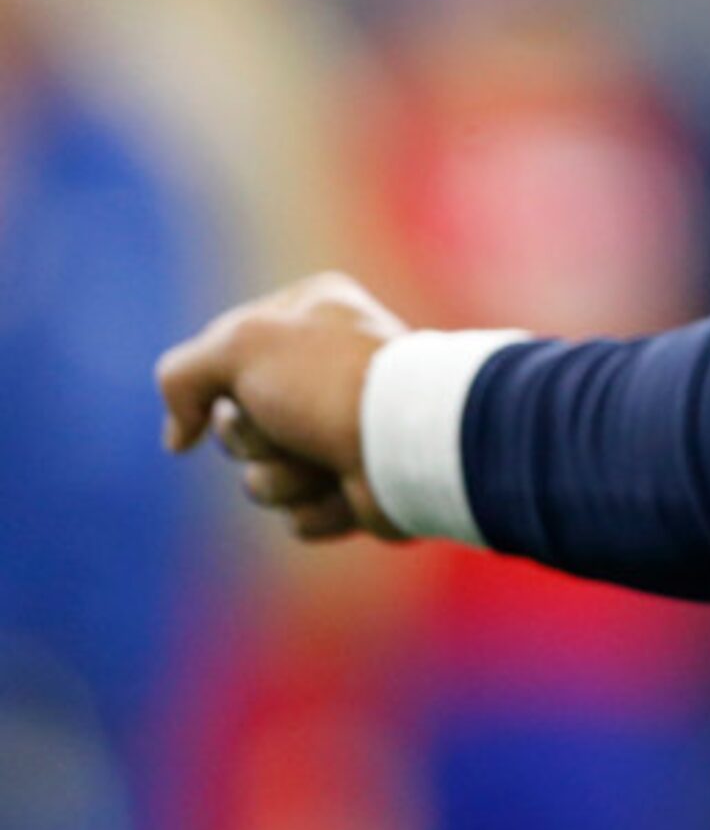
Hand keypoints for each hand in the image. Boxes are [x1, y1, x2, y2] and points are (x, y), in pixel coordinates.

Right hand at [155, 271, 411, 540]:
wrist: (411, 445)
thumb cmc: (331, 383)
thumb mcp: (241, 346)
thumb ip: (183, 376)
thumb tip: (179, 439)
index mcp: (309, 315)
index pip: (221, 356)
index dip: (218, 383)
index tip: (237, 391)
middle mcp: (326, 369)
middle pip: (234, 425)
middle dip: (251, 437)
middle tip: (289, 424)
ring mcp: (344, 431)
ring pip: (263, 476)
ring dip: (286, 476)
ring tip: (329, 458)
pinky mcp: (357, 485)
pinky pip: (302, 514)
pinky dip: (320, 506)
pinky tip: (352, 487)